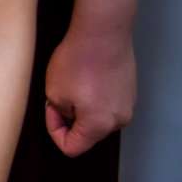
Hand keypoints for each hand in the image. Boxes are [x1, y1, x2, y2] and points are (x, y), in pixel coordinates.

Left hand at [44, 22, 136, 155]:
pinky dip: (95, 97)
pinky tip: (88, 77)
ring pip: (97, 118)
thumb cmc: (77, 62)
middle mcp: (119, 121)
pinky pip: (108, 104)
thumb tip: (68, 117)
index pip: (72, 148)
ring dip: (82, 107)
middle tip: (59, 94)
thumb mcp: (54, 93)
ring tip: (75, 83)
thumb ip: (60, 115)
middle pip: (87, 134)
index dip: (55, 132)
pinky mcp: (130, 92)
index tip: (51, 109)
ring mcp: (128, 106)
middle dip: (69, 119)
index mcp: (99, 126)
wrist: (103, 33)